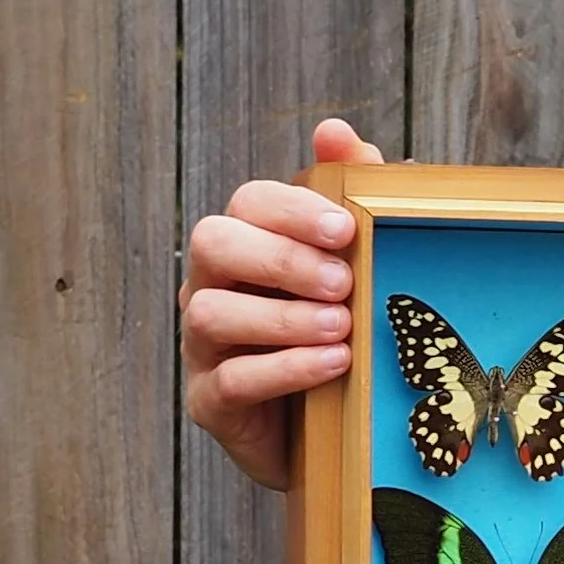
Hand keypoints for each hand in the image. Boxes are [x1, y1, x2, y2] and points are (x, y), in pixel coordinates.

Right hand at [180, 119, 385, 490]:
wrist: (335, 432)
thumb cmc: (345, 333)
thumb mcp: (359, 265)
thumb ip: (351, 196)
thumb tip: (335, 132)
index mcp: (249, 245)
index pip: (249, 203)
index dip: (293, 211)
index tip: (347, 229)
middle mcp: (214, 286)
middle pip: (213, 243)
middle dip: (280, 256)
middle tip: (343, 280)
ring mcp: (204, 346)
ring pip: (212, 312)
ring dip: (282, 317)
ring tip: (342, 326)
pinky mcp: (211, 402)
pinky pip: (232, 379)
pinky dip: (286, 368)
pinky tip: (334, 363)